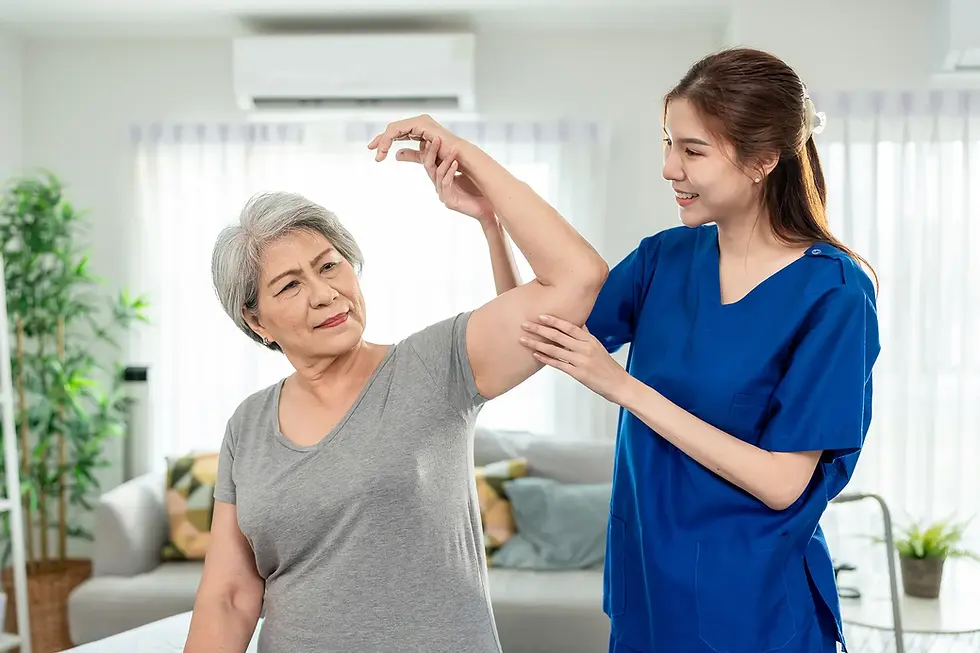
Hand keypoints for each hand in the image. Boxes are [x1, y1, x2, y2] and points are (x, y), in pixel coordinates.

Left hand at [367, 113, 458, 162]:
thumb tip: (396, 155)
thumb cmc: (446, 159)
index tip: (375, 151)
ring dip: (383, 142)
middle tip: (371, 150)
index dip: (385, 141)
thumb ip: (410, 154)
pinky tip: (384, 151)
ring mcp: (420, 121)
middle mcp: (419, 122)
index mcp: (419, 128)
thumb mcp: (423, 157)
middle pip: (393, 129)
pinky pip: (398, 130)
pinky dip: (388, 140)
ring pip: (393, 128)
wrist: (458, 159)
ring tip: (378, 155)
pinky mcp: (420, 124)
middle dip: (381, 140)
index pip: (397, 132)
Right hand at [399, 136, 494, 222]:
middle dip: (432, 151)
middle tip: (436, 139)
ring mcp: (443, 194)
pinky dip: (450, 172)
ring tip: (453, 149)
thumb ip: (457, 162)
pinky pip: (445, 184)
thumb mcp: (466, 173)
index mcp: (442, 179)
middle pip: (429, 166)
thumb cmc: (479, 191)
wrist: (488, 209)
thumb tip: (455, 144)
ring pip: (437, 173)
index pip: (431, 161)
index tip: (433, 136)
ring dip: (445, 159)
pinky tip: (455, 163)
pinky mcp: (449, 201)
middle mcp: (440, 186)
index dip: (430, 149)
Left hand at [518, 315, 632, 403]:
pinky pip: (558, 364)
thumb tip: (577, 322)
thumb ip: (585, 335)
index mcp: (590, 340)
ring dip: (537, 344)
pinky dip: (545, 358)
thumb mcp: (597, 346)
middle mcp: (585, 348)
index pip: (569, 326)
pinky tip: (535, 354)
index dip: (554, 320)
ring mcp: (581, 361)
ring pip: (555, 350)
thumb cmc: (607, 366)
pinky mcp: (577, 373)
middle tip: (525, 324)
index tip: (540, 316)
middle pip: (558, 336)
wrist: (617, 383)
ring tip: (524, 339)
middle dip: (539, 329)